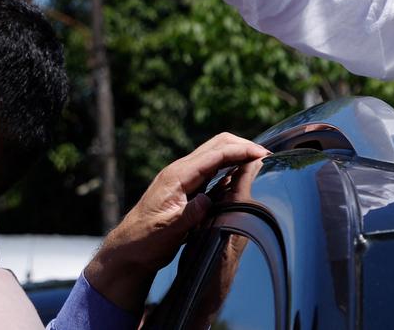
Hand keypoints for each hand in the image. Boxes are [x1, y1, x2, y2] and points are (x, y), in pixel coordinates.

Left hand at [84, 133, 267, 314]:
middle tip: (266, 155)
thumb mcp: (167, 232)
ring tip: (259, 161)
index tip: (262, 154)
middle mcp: (179, 171)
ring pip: (214, 153)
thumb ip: (188, 216)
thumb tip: (206, 200)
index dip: (240, 150)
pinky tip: (241, 173)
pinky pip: (211, 167)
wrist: (127, 249)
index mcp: (176, 177)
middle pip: (216, 145)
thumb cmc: (145, 242)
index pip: (214, 154)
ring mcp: (182, 176)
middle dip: (242, 145)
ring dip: (237, 153)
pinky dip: (229, 164)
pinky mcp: (185, 185)